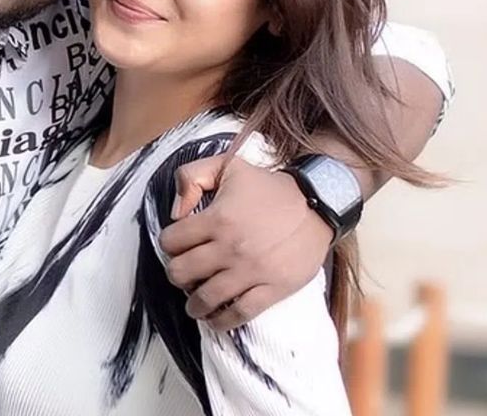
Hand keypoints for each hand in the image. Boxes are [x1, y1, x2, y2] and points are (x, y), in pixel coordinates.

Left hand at [159, 153, 332, 330]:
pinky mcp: (273, 288)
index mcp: (217, 218)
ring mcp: (251, 271)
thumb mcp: (228, 166)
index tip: (177, 246)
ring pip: (206, 298)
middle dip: (177, 274)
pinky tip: (215, 319)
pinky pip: (239, 313)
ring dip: (194, 304)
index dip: (168, 244)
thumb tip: (175, 213)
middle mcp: (230, 247)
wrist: (318, 204)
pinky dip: (222, 321)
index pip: (171, 241)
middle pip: (181, 273)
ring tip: (194, 303)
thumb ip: (191, 177)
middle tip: (185, 273)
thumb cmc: (270, 187)